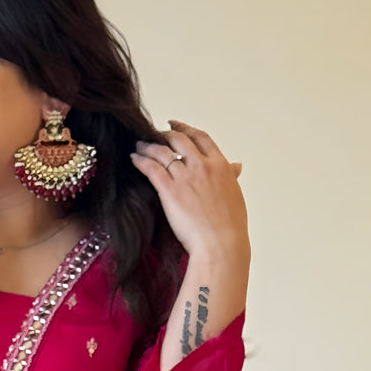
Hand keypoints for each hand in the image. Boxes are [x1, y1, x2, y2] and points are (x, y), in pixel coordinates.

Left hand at [131, 120, 248, 265]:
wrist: (220, 244)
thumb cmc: (230, 226)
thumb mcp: (235, 194)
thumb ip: (231, 176)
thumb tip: (236, 166)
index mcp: (220, 165)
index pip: (201, 138)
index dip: (187, 129)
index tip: (177, 126)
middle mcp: (202, 166)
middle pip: (179, 140)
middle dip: (165, 134)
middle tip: (154, 133)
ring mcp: (185, 177)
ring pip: (162, 152)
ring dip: (148, 146)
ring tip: (139, 145)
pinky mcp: (169, 191)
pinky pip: (151, 168)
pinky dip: (141, 160)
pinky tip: (134, 158)